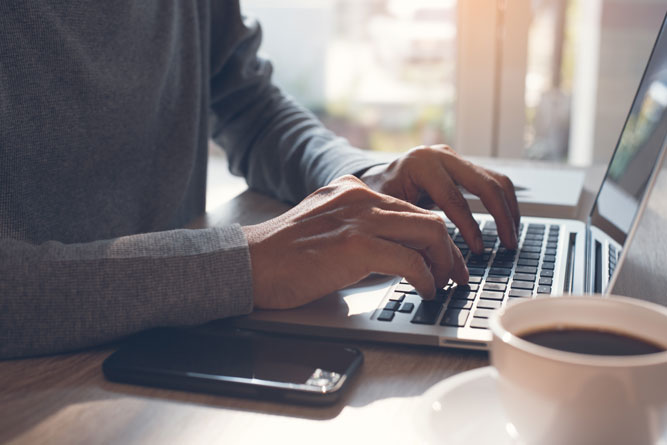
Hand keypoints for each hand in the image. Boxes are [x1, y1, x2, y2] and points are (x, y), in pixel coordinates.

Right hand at [242, 175, 467, 309]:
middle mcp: (361, 197)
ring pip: (430, 232)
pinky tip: (424, 290)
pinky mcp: (357, 245)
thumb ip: (357, 229)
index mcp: (353, 191)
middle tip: (456, 275)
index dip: (434, 237)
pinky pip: (411, 260)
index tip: (443, 258)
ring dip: (444, 263)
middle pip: (428, 218)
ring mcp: (360, 218)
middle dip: (450, 250)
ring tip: (443, 284)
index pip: (410, 209)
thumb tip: (393, 252)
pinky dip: (426, 278)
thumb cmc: (282, 255)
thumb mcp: (325, 227)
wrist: (249, 262)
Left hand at [359, 145, 519, 252]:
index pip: (454, 199)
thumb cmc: (377, 198)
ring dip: (509, 209)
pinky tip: (507, 224)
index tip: (479, 251)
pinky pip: (492, 181)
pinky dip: (504, 203)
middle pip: (484, 184)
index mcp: (421, 165)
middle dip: (501, 216)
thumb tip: (438, 254)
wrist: (375, 179)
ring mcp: (455, 158)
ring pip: (496, 180)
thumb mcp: (388, 210)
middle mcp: (441, 156)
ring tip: (512, 237)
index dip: (470, 228)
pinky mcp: (463, 165)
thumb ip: (413, 226)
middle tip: (508, 244)